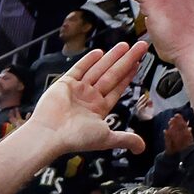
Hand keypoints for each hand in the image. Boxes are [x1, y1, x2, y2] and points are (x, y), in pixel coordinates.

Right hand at [19, 42, 152, 160]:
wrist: (51, 134)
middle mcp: (89, 98)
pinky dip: (88, 60)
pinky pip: (79, 69)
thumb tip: (141, 148)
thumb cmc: (76, 138)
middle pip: (111, 75)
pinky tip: (100, 52)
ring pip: (98, 69)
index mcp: (99, 109)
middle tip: (140, 46)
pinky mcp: (64, 84)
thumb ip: (125, 139)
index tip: (139, 63)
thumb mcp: (107, 138)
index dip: (128, 76)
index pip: (117, 89)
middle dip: (126, 61)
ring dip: (111, 57)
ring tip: (125, 45)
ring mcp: (77, 90)